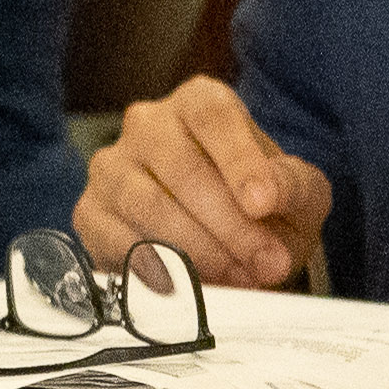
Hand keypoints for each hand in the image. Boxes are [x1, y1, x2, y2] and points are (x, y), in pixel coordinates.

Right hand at [79, 75, 330, 290]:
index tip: (263, 205)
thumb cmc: (262, 203)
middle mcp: (148, 125)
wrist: (230, 235)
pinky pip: (117, 241)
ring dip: (199, 251)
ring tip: (240, 278)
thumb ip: (291, 186)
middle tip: (266, 264)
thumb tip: (268, 196)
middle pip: (182, 168)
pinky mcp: (90, 212)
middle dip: (230, 226)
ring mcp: (112, 167)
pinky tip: (194, 286)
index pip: (213, 117)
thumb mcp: (298, 191)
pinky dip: (159, 269)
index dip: (239, 161)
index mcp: (199, 102)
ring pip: (148, 206)